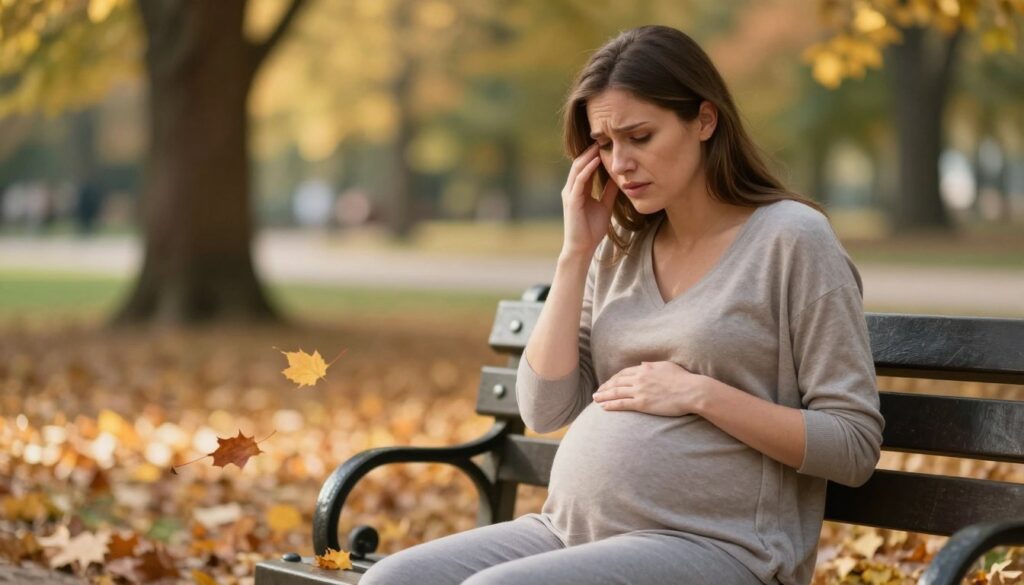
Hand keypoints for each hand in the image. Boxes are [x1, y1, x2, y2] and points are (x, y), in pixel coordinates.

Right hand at [561, 142, 618, 258]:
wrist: (582, 247)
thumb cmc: (592, 229)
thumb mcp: (604, 206)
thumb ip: (608, 192)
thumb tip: (618, 178)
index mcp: (579, 189)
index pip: (585, 166)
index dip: (594, 154)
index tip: (607, 143)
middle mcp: (571, 189)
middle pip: (579, 163)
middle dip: (590, 150)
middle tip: (603, 137)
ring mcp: (570, 194)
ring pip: (577, 169)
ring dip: (588, 156)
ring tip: (599, 144)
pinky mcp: (571, 200)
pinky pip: (579, 181)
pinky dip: (587, 170)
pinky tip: (596, 161)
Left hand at [592, 361, 706, 416]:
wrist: (692, 391)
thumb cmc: (683, 379)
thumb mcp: (666, 366)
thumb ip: (652, 365)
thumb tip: (642, 365)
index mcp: (645, 368)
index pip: (623, 373)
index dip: (613, 379)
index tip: (608, 383)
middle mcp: (639, 378)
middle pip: (616, 382)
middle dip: (605, 387)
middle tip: (597, 392)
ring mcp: (640, 391)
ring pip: (616, 392)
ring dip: (603, 396)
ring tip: (595, 399)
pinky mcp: (642, 403)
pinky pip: (622, 404)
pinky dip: (611, 405)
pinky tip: (603, 407)